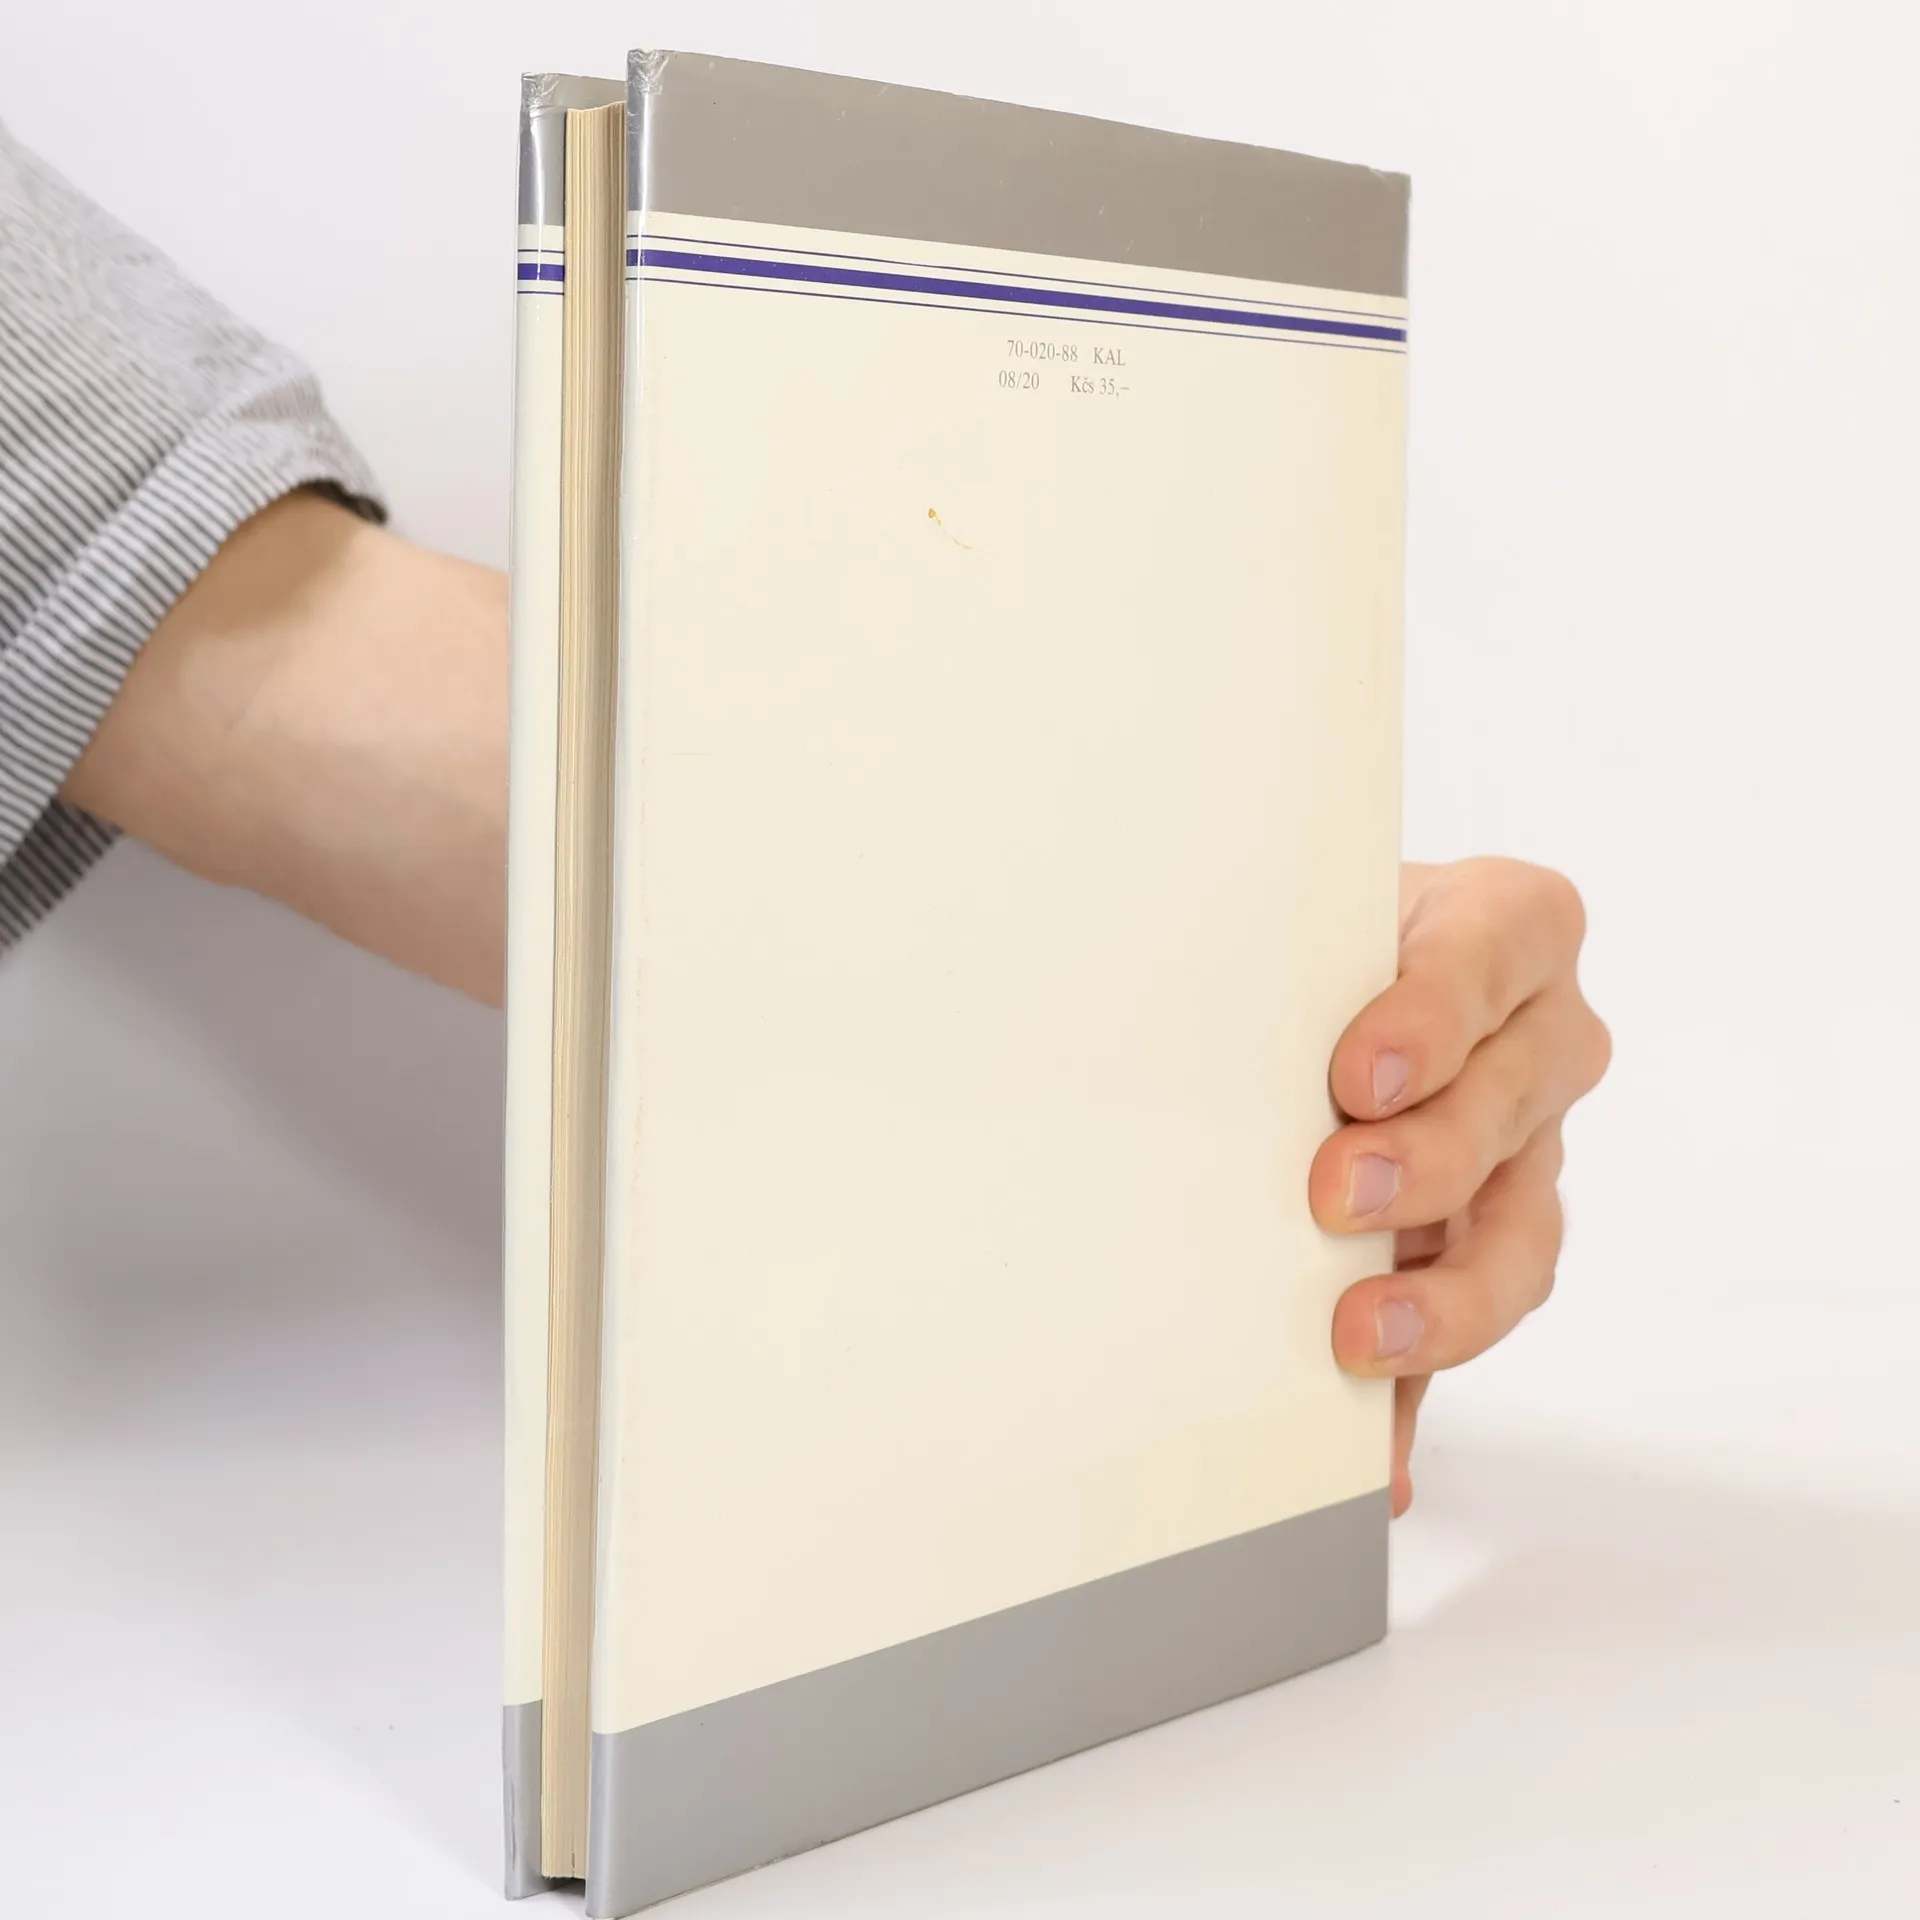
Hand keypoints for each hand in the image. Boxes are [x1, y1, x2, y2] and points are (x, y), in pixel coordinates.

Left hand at [1312, 858, 1609, 1515]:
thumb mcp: (1305, 924)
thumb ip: (1287, 965)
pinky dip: (1415, 1399)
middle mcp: (1538, 1041)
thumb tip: (1167, 1014)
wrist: (1313, 991)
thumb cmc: (1311, 943)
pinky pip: (1462, 1332)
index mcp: (1507, 929)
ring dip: (1445, 1298)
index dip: (1436, 1017)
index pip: (1499, 952)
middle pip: (1512, 1102)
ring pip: (1521, 1235)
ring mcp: (1524, 1155)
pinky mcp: (1485, 1251)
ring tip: (1360, 1337)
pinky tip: (1370, 1457)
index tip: (1358, 1073)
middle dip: (1426, 1159)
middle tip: (1334, 1196)